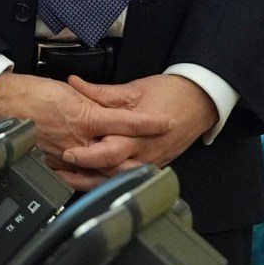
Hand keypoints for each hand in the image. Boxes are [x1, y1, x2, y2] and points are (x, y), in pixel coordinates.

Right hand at [0, 72, 172, 190]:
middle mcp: (78, 141)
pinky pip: (76, 178)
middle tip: (156, 160)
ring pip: (100, 171)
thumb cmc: (26, 92)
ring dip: (118, 174)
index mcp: (84, 118)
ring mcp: (65, 156)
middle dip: (139, 160)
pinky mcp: (51, 165)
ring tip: (134, 174)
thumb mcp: (66, 91)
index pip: (126, 122)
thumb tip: (108, 111)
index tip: (165, 122)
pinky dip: (90, 180)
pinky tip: (99, 182)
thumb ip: (90, 103)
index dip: (149, 123)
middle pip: (119, 157)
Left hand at [56, 74, 216, 173]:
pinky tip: (91, 178)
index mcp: (139, 133)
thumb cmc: (170, 94)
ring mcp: (151, 161)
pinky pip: (129, 176)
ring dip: (95, 181)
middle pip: (113, 170)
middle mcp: (145, 152)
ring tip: (69, 179)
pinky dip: (110, 179)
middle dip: (86, 174)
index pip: (110, 150)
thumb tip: (74, 83)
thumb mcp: (133, 89)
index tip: (67, 154)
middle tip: (61, 171)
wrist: (201, 102)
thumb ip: (101, 92)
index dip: (87, 155)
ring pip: (120, 178)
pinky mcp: (154, 165)